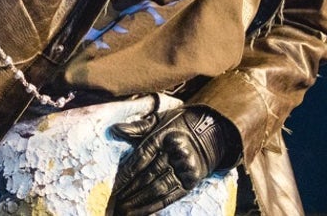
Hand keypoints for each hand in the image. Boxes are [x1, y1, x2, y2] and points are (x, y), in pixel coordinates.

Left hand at [109, 105, 241, 215]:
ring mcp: (186, 168)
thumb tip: (115, 130)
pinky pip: (169, 197)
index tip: (114, 185)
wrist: (213, 131)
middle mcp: (177, 153)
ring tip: (123, 210)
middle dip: (129, 191)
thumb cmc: (180, 124)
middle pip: (148, 176)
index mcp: (167, 135)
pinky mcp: (191, 181)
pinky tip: (139, 212)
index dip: (127, 173)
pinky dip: (153, 206)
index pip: (142, 156)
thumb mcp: (161, 119)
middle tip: (113, 202)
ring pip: (157, 189)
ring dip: (138, 202)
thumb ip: (138, 126)